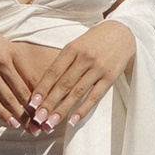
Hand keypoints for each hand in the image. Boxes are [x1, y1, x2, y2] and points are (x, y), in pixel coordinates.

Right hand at [0, 14, 53, 128]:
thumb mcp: (0, 44)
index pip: (33, 78)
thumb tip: (27, 81)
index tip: (50, 109)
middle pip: (24, 91)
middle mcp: (4, 62)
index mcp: (13, 52)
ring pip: (10, 99)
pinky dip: (3, 114)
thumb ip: (14, 61)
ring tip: (32, 130)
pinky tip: (12, 124)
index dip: (43, 96)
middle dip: (36, 111)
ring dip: (22, 117)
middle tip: (45, 126)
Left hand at [19, 21, 136, 130]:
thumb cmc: (94, 41)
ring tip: (51, 123)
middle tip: (38, 118)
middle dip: (49, 103)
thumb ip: (63, 63)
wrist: (123, 32)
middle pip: (64, 84)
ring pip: (77, 92)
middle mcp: (84, 58)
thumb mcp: (76, 45)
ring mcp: (98, 68)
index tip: (31, 104)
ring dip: (63, 109)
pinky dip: (83, 109)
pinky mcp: (110, 76)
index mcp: (72, 49)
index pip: (53, 72)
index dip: (42, 89)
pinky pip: (95, 96)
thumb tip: (45, 87)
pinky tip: (73, 120)